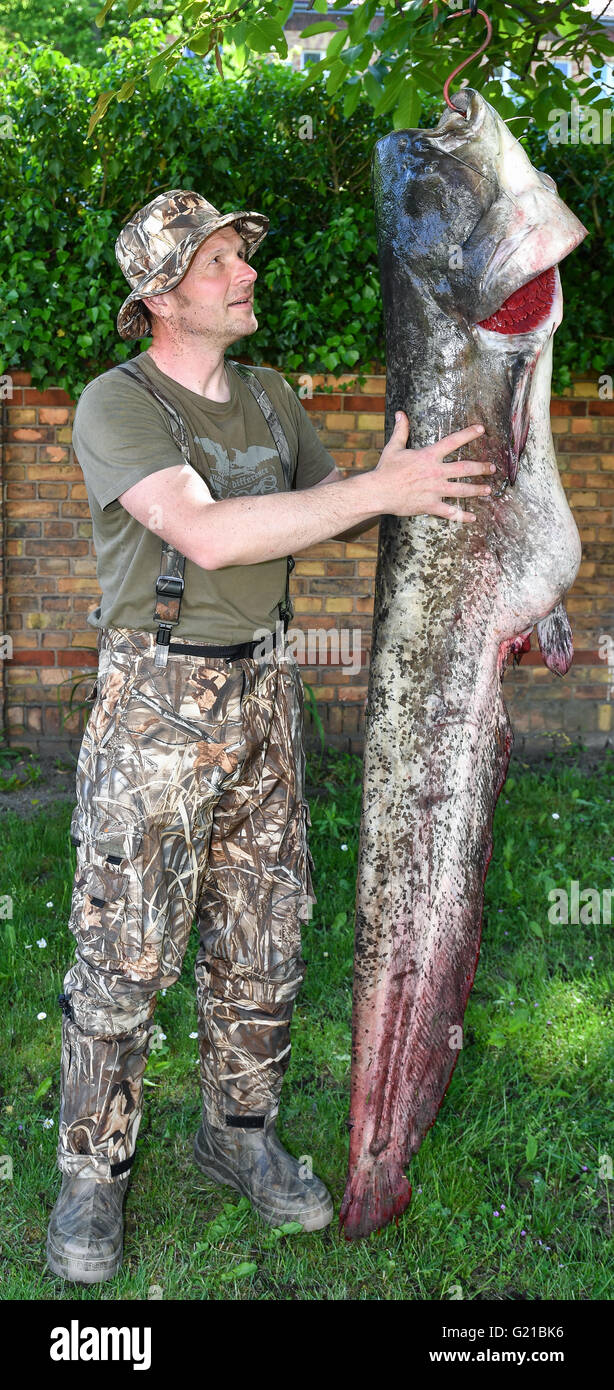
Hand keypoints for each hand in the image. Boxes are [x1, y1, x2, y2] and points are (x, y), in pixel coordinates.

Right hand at [373, 412, 495, 522]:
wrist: (378, 492)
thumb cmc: (385, 470)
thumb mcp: (394, 447)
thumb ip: (401, 430)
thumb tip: (400, 414)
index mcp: (428, 456)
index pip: (453, 442)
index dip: (468, 434)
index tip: (482, 429)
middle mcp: (435, 472)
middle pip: (465, 468)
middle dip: (481, 467)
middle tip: (492, 467)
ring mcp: (434, 489)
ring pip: (462, 490)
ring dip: (477, 490)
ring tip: (488, 490)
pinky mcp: (430, 505)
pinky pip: (450, 511)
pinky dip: (462, 515)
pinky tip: (473, 517)